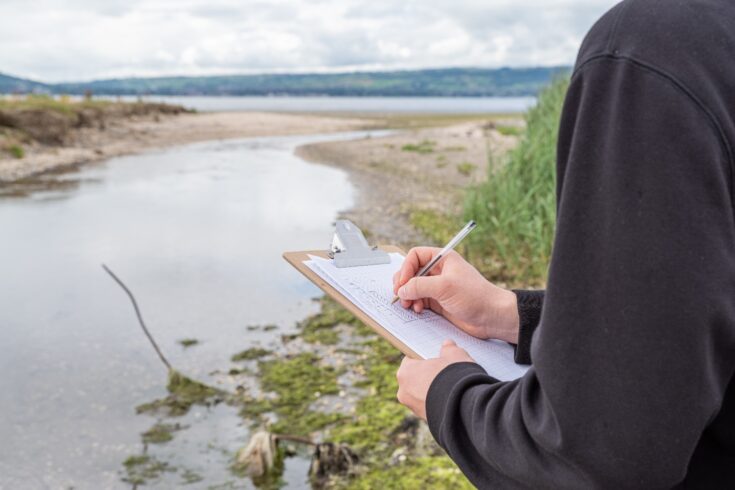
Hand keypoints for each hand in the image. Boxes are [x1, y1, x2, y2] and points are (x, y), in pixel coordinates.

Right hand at [393, 247, 519, 343]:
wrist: (492, 317)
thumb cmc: (475, 296)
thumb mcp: (444, 287)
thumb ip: (419, 286)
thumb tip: (402, 290)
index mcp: (443, 259)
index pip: (415, 256)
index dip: (406, 268)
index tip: (403, 283)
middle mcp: (439, 271)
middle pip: (411, 272)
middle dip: (404, 283)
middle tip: (400, 294)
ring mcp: (438, 287)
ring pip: (413, 287)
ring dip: (408, 296)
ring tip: (408, 305)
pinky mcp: (439, 302)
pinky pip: (419, 300)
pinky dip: (415, 304)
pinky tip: (418, 310)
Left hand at [396, 340, 474, 419]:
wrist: (465, 408)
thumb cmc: (456, 376)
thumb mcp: (455, 355)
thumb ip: (449, 348)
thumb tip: (447, 345)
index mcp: (405, 372)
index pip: (410, 360)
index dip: (424, 359)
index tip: (435, 360)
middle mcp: (404, 392)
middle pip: (415, 379)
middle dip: (427, 376)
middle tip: (445, 373)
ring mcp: (413, 408)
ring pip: (421, 395)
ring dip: (433, 391)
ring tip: (451, 388)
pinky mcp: (425, 420)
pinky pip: (430, 407)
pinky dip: (439, 403)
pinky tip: (453, 399)